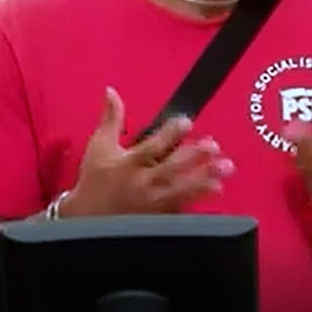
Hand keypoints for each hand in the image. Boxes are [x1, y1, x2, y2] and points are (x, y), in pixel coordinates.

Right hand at [60, 88, 234, 216]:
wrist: (87, 221)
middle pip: (172, 169)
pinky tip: (215, 192)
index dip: (170, 134)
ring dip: (205, 181)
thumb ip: (111, 118)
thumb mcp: (99, 147)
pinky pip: (181, 211)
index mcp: (127, 163)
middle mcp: (142, 183)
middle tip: (214, 146)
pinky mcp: (158, 219)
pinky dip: (198, 201)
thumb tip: (111, 90)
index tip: (187, 122)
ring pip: (182, 192)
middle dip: (195, 158)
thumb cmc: (95, 180)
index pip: (151, 147)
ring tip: (224, 171)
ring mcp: (152, 204)